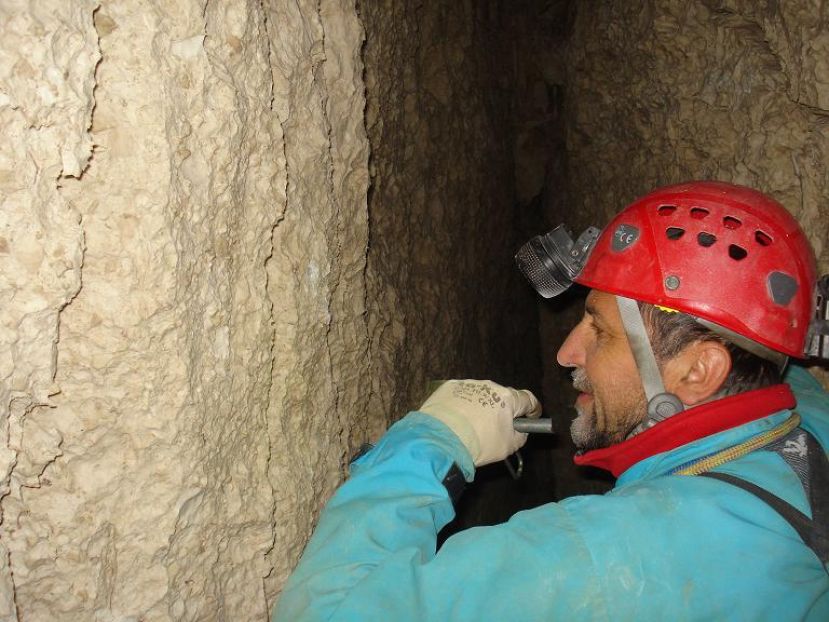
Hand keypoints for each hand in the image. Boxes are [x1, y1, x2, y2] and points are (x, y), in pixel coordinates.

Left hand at [418, 380, 541, 465]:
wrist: (441, 440)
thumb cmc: (478, 444)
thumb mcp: (508, 447)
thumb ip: (520, 435)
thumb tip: (519, 429)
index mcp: (507, 398)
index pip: (528, 399)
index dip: (532, 409)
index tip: (530, 416)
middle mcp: (489, 385)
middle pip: (502, 397)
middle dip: (502, 410)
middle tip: (495, 428)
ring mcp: (468, 384)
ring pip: (480, 395)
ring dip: (480, 407)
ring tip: (471, 426)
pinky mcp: (449, 387)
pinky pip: (461, 395)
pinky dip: (461, 405)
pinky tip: (456, 420)